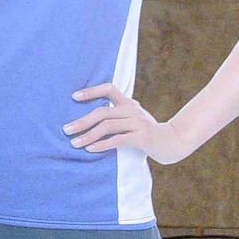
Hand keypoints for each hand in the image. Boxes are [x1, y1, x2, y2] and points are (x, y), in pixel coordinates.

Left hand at [66, 83, 187, 161]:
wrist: (171, 142)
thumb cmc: (145, 131)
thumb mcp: (131, 118)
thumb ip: (115, 115)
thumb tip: (86, 119)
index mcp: (128, 103)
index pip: (109, 89)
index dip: (91, 91)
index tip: (73, 97)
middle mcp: (132, 110)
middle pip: (102, 112)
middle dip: (82, 122)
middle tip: (66, 130)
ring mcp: (138, 123)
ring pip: (108, 127)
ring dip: (88, 135)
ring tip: (74, 143)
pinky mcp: (142, 137)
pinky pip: (118, 140)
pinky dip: (102, 145)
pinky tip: (91, 149)